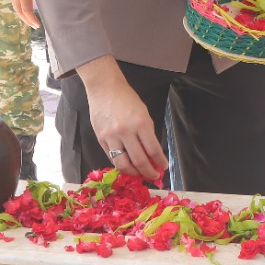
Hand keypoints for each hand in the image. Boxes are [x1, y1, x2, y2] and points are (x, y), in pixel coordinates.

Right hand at [9, 0, 39, 28]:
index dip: (32, 19)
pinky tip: (28, 8)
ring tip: (31, 20)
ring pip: (16, 6)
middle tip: (36, 26)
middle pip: (19, 10)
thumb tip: (57, 0)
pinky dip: (21, 7)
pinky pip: (16, 0)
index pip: (26, 10)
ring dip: (23, 14)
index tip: (38, 26)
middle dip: (27, 20)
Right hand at [77, 56, 167, 181]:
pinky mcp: (101, 139)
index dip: (160, 162)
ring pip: (123, 164)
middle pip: (139, 161)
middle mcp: (126, 132)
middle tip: (153, 176)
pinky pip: (112, 158)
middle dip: (148, 172)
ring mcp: (111, 137)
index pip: (153, 149)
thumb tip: (152, 154)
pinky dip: (121, 164)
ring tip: (139, 174)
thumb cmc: (127, 98)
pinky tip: (127, 166)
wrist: (104, 88)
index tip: (163, 167)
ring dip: (133, 173)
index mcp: (140, 123)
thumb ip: (147, 133)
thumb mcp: (143, 113)